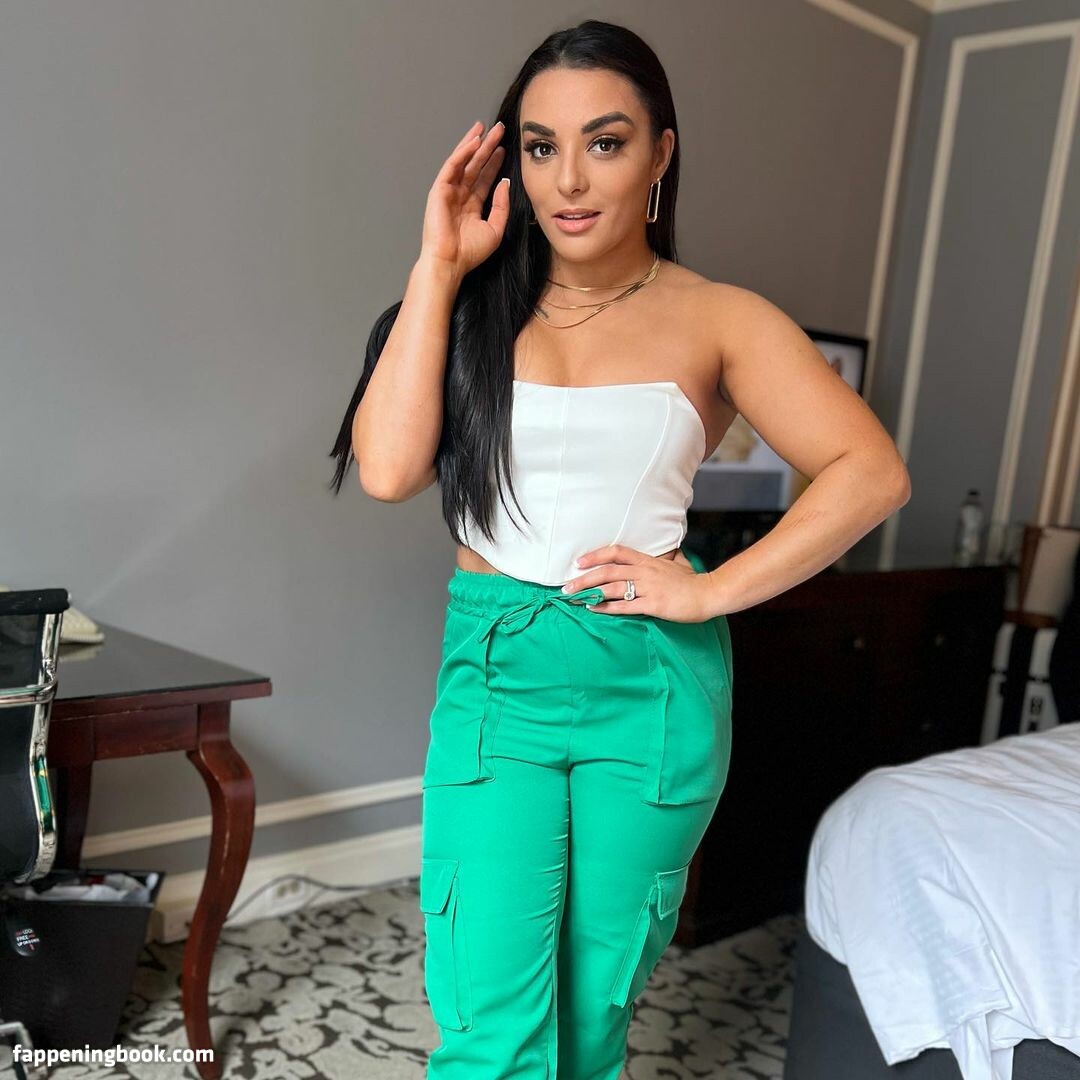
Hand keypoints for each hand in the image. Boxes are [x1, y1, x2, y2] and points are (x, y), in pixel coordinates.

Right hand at [420, 120, 509, 279]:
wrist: (450, 262)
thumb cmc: (470, 252)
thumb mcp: (495, 228)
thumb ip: (501, 205)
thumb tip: (505, 181)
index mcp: (471, 206)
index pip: (484, 179)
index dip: (494, 163)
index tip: (504, 149)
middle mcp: (460, 196)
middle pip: (475, 166)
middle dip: (486, 147)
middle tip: (499, 130)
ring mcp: (449, 192)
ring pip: (463, 162)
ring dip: (473, 144)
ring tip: (485, 128)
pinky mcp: (439, 190)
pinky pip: (452, 166)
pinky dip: (462, 153)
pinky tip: (473, 141)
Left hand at [562, 544, 713, 622]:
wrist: (709, 593)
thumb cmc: (693, 581)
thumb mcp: (677, 564)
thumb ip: (666, 558)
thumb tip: (666, 553)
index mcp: (648, 560)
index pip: (616, 552)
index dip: (595, 555)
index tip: (579, 562)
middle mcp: (645, 571)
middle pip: (608, 570)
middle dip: (584, 578)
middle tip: (566, 585)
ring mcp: (649, 587)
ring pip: (612, 587)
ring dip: (590, 593)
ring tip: (574, 598)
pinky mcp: (654, 604)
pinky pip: (625, 606)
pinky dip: (607, 608)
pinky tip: (594, 609)